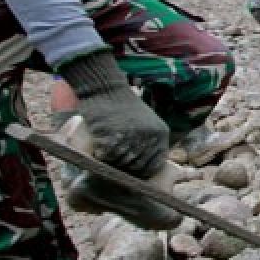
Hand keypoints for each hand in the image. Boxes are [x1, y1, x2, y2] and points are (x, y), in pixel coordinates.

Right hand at [57, 51, 168, 177]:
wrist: (106, 88)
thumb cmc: (122, 107)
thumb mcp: (145, 123)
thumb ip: (149, 143)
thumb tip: (145, 172)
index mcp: (161, 134)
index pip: (155, 165)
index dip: (141, 171)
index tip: (130, 169)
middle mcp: (150, 137)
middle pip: (137, 167)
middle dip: (124, 167)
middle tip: (114, 159)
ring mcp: (132, 138)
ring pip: (121, 164)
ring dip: (111, 162)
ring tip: (106, 150)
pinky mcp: (112, 137)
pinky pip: (106, 158)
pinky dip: (100, 155)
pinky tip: (98, 146)